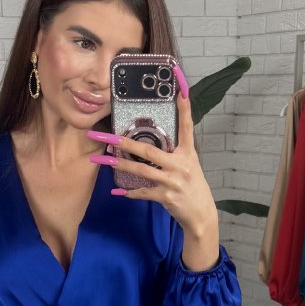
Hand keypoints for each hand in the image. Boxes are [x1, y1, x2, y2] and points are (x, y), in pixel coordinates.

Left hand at [86, 68, 218, 240]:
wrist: (201, 214)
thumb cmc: (192, 187)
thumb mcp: (188, 166)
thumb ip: (173, 154)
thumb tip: (151, 144)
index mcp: (188, 153)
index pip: (187, 127)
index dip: (185, 109)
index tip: (181, 91)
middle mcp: (181, 164)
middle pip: (149, 150)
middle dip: (125, 143)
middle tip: (108, 137)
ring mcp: (173, 181)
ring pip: (142, 171)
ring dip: (121, 166)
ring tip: (104, 161)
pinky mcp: (166, 196)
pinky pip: (143, 192)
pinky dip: (130, 193)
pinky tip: (118, 192)